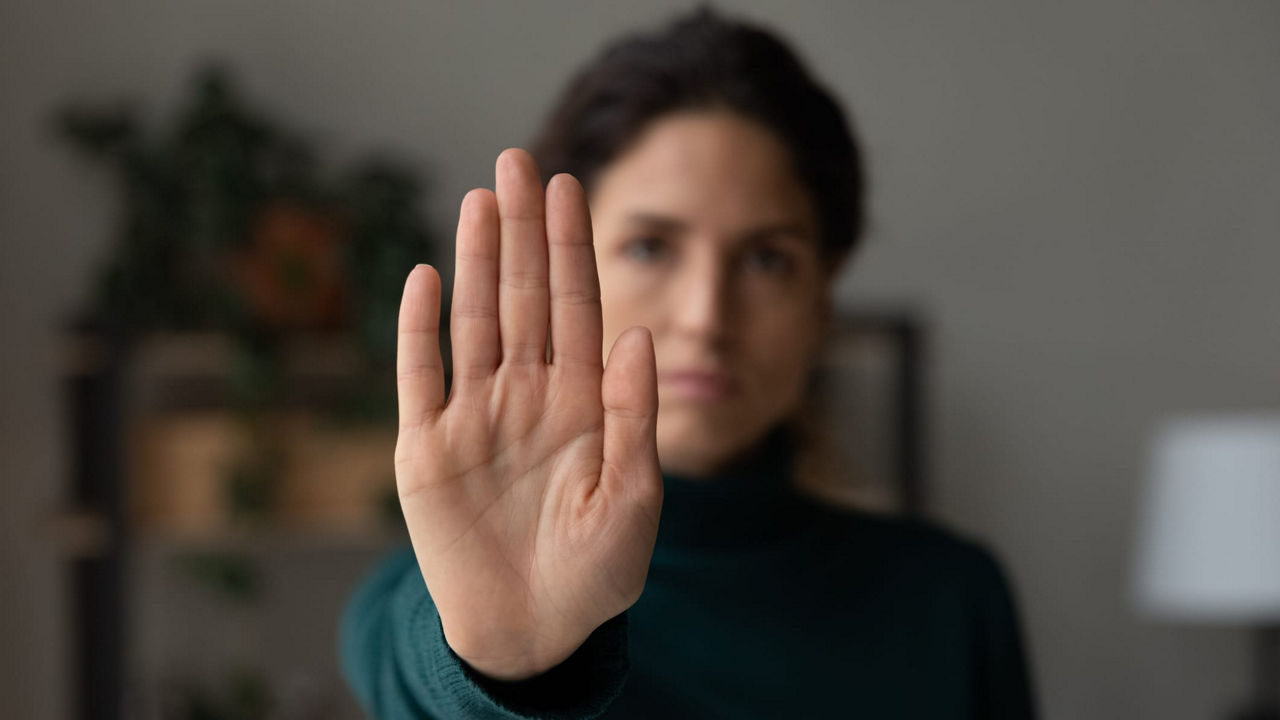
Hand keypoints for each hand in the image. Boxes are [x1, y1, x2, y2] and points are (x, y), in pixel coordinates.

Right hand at [393, 148, 662, 680]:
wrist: (533, 634)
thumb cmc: (596, 574)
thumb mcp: (635, 499)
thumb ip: (636, 417)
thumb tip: (640, 334)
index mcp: (581, 403)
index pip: (576, 307)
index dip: (570, 247)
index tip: (570, 185)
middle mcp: (527, 397)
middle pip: (522, 296)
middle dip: (522, 230)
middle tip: (518, 160)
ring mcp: (475, 419)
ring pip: (473, 321)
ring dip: (473, 261)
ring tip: (480, 199)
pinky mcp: (426, 452)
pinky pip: (419, 377)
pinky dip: (418, 329)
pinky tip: (423, 276)